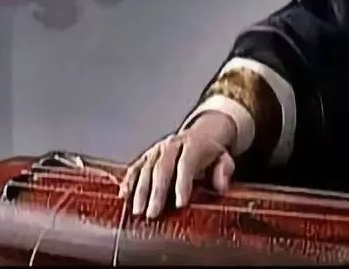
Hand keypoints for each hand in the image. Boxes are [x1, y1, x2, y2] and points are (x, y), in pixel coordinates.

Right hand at [118, 111, 237, 219]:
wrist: (200, 134)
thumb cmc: (211, 153)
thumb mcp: (224, 158)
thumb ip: (224, 170)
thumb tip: (221, 186)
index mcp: (193, 144)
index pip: (187, 163)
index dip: (183, 183)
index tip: (180, 203)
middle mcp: (173, 144)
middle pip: (162, 167)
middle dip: (157, 192)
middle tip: (153, 214)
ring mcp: (157, 149)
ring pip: (145, 168)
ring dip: (140, 191)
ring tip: (137, 211)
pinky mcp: (146, 155)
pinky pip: (135, 167)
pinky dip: (128, 181)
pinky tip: (124, 196)